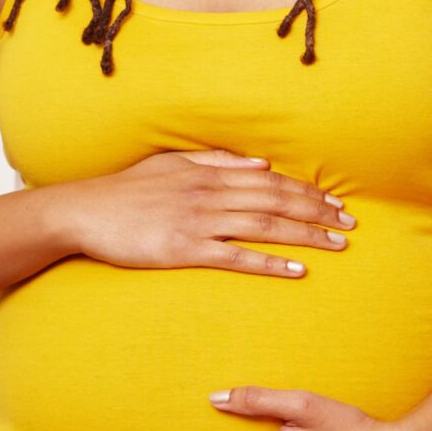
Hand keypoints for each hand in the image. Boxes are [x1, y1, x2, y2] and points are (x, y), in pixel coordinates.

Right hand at [50, 149, 352, 278]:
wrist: (82, 212)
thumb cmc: (125, 191)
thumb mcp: (171, 164)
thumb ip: (216, 161)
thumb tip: (260, 164)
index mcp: (208, 172)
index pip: (271, 181)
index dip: (307, 191)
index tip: (335, 203)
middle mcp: (209, 193)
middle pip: (276, 202)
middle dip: (317, 213)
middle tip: (350, 226)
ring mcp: (198, 222)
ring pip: (264, 227)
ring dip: (305, 236)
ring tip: (336, 245)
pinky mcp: (184, 250)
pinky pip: (235, 257)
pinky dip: (269, 262)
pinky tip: (296, 269)